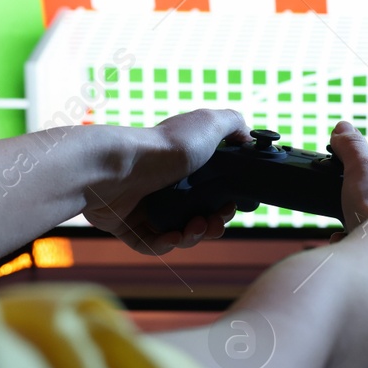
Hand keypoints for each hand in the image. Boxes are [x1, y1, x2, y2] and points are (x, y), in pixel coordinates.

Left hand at [81, 108, 247, 252]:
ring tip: (195, 228)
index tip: (231, 205)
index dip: (225, 203)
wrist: (119, 167)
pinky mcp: (126, 223)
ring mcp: (145, 205)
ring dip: (192, 236)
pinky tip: (172, 238)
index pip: (211, 191)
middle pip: (197, 216)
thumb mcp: (210, 123)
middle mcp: (165, 184)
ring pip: (176, 233)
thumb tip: (248, 137)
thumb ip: (234, 125)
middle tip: (215, 223)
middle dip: (213, 225)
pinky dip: (163, 244)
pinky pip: (149, 243)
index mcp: (184, 165)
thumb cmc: (166, 146)